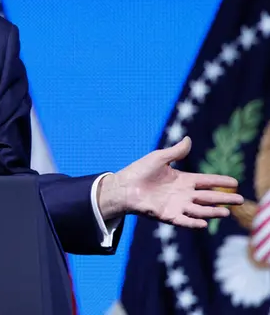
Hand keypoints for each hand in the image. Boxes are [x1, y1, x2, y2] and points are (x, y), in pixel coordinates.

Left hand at [98, 136, 243, 227]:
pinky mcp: (166, 215)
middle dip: (223, 198)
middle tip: (239, 200)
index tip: (235, 183)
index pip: (206, 181)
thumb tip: (189, 139)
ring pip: (199, 210)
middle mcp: (182, 194)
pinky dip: (193, 222)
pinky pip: (183, 220)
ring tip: (226, 213)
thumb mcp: (159, 158)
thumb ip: (176, 152)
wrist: (123, 186)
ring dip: (212, 212)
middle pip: (208, 197)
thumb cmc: (139, 171)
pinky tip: (203, 223)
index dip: (220, 181)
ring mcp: (176, 205)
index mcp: (183, 180)